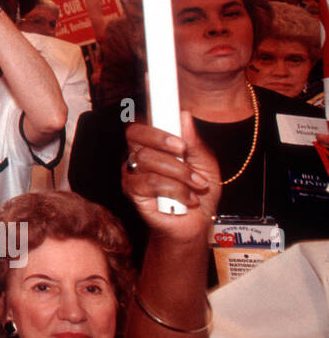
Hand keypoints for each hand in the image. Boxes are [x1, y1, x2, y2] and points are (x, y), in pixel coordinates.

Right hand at [122, 112, 221, 244]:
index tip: (175, 115)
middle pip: (134, 133)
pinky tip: (187, 199)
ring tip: (197, 184)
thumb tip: (184, 115)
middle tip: (183, 149)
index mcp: (154, 142)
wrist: (196, 224)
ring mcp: (132, 172)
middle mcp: (139, 153)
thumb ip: (194, 142)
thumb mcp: (205, 163)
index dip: (153, 114)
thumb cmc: (198, 191)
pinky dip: (175, 189)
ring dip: (179, 171)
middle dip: (160, 138)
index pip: (143, 119)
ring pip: (146, 158)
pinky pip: (149, 182)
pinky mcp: (132, 191)